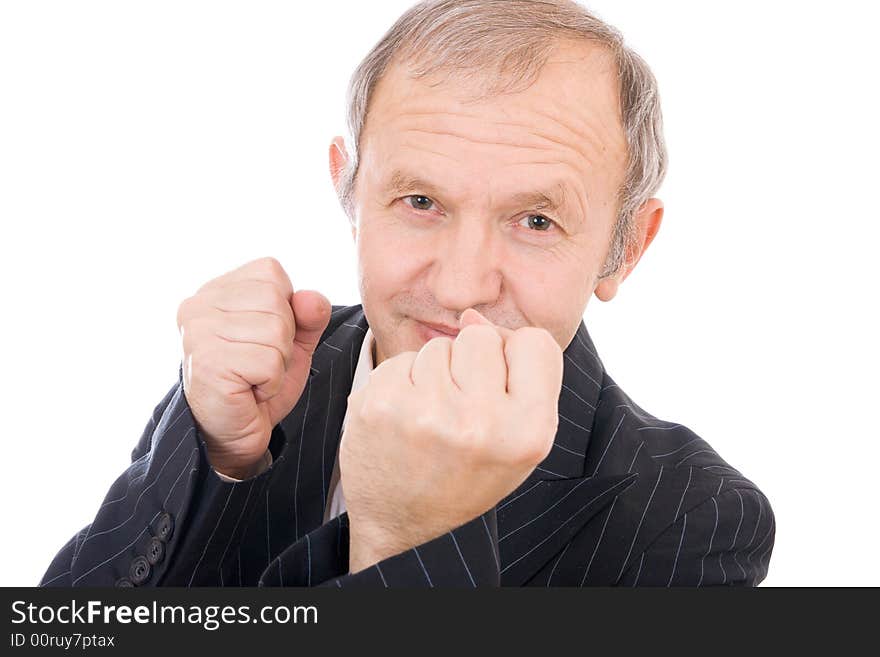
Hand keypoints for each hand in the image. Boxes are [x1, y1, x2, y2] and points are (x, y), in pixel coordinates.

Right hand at [176, 257, 329, 478]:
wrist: (234, 433)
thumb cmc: (258, 383)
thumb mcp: (293, 341)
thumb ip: (308, 314)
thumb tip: (312, 299)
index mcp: (216, 290)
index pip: (271, 272)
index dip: (285, 309)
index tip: (263, 338)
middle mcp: (199, 304)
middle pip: (276, 301)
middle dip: (284, 339)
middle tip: (259, 363)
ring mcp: (198, 332)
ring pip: (276, 331)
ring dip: (277, 364)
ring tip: (253, 377)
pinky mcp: (206, 362)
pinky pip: (268, 362)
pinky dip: (270, 383)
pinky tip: (248, 390)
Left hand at [340, 309, 563, 572]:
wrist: (408, 530)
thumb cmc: (470, 474)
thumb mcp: (519, 435)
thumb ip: (516, 372)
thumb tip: (471, 313)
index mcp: (528, 431)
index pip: (535, 341)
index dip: (516, 358)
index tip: (501, 388)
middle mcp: (480, 422)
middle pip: (481, 337)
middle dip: (470, 363)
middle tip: (461, 409)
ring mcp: (425, 414)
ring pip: (437, 346)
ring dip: (434, 374)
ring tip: (432, 419)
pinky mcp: (379, 407)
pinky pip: (400, 360)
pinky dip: (402, 383)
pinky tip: (403, 420)